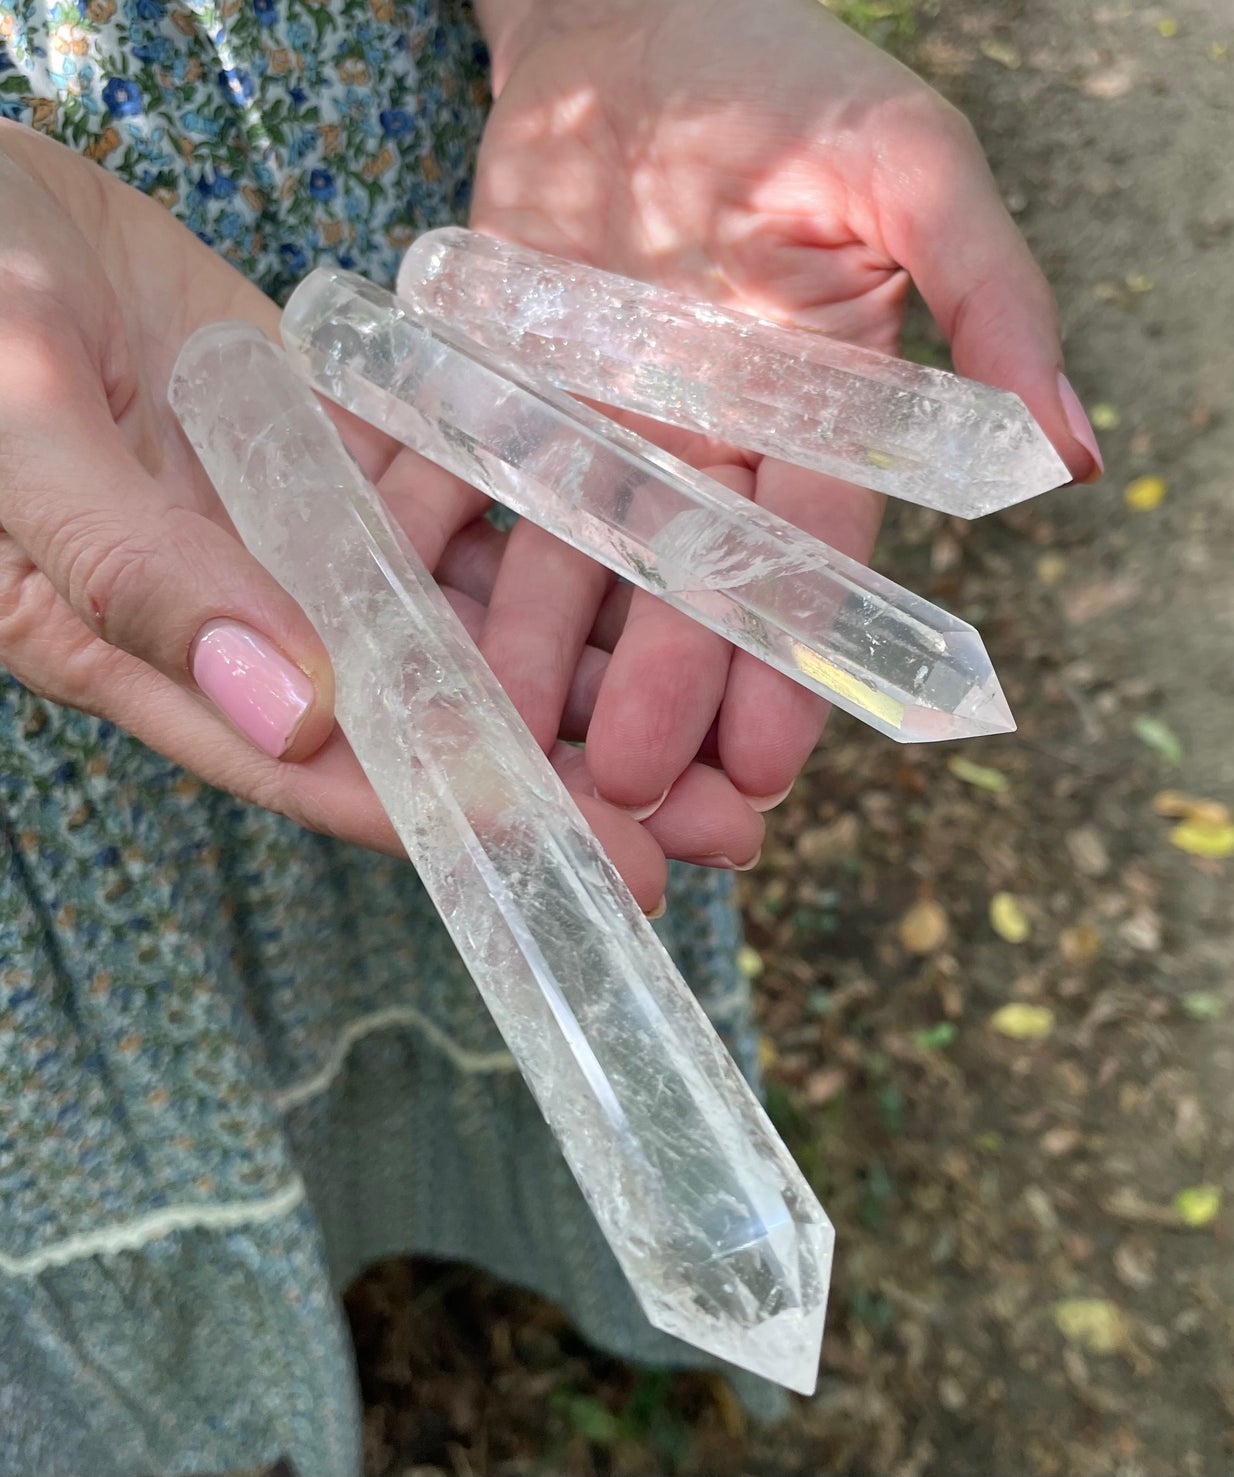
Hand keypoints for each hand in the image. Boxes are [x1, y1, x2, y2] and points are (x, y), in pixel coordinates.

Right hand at [0, 123, 755, 908]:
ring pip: (468, 624)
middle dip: (578, 777)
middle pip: (438, 721)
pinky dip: (543, 542)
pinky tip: (646, 574)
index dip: (478, 826)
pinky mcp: (336, 456)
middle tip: (723, 824)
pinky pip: (457, 511)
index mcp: (167, 656)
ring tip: (727, 721)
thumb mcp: (20, 439)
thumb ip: (146, 576)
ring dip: (592, 673)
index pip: (345, 771)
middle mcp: (255, 619)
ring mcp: (303, 533)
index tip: (608, 870)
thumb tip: (300, 713)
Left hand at [464, 0, 1102, 821]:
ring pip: (573, 564)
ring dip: (547, 657)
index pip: (807, 566)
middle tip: (629, 795)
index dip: (786, 669)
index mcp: (813, 419)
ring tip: (522, 749)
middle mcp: (708, 446)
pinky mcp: (504, 393)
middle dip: (660, 695)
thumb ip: (991, 302)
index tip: (761, 769)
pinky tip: (414, 627)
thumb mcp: (911, 169)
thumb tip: (1077, 454)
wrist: (630, 15)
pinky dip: (439, 550)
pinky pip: (468, 484)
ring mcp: (599, 427)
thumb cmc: (785, 74)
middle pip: (684, 594)